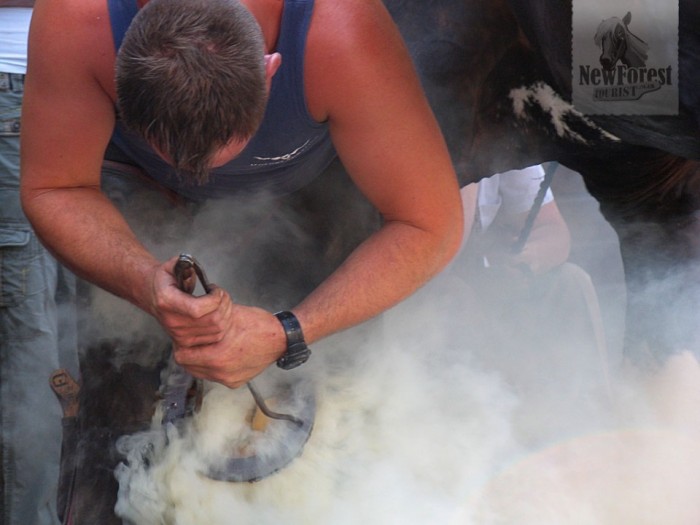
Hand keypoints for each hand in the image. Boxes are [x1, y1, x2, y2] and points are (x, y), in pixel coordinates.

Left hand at [149, 257, 285, 387]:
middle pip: (189, 366)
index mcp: (218, 356)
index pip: (182, 356)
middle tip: (194, 341)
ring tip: (207, 347)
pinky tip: (221, 354)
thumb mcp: (229, 315)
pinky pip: (214, 376)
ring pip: (200, 372)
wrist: (282, 339)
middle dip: (189, 353)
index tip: (184, 336)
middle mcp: (221, 372)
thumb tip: (188, 317)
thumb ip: (206, 321)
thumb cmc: (258, 324)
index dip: (181, 344)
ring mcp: (229, 379)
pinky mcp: (235, 382)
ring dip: (200, 360)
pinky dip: (213, 366)